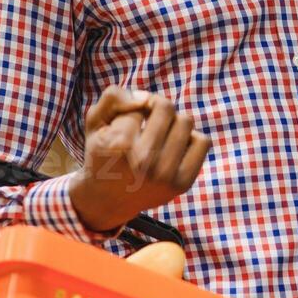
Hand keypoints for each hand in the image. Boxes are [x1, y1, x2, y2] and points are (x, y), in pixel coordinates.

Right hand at [69, 86, 209, 231]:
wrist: (107, 200)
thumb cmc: (102, 155)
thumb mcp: (95, 123)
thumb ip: (112, 98)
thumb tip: (144, 97)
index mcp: (118, 144)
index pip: (140, 104)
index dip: (133, 108)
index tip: (125, 123)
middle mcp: (143, 161)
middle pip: (166, 107)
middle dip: (155, 107)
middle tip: (146, 120)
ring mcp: (165, 174)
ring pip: (185, 121)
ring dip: (173, 122)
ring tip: (159, 134)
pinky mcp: (183, 183)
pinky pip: (202, 141)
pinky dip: (190, 138)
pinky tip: (173, 146)